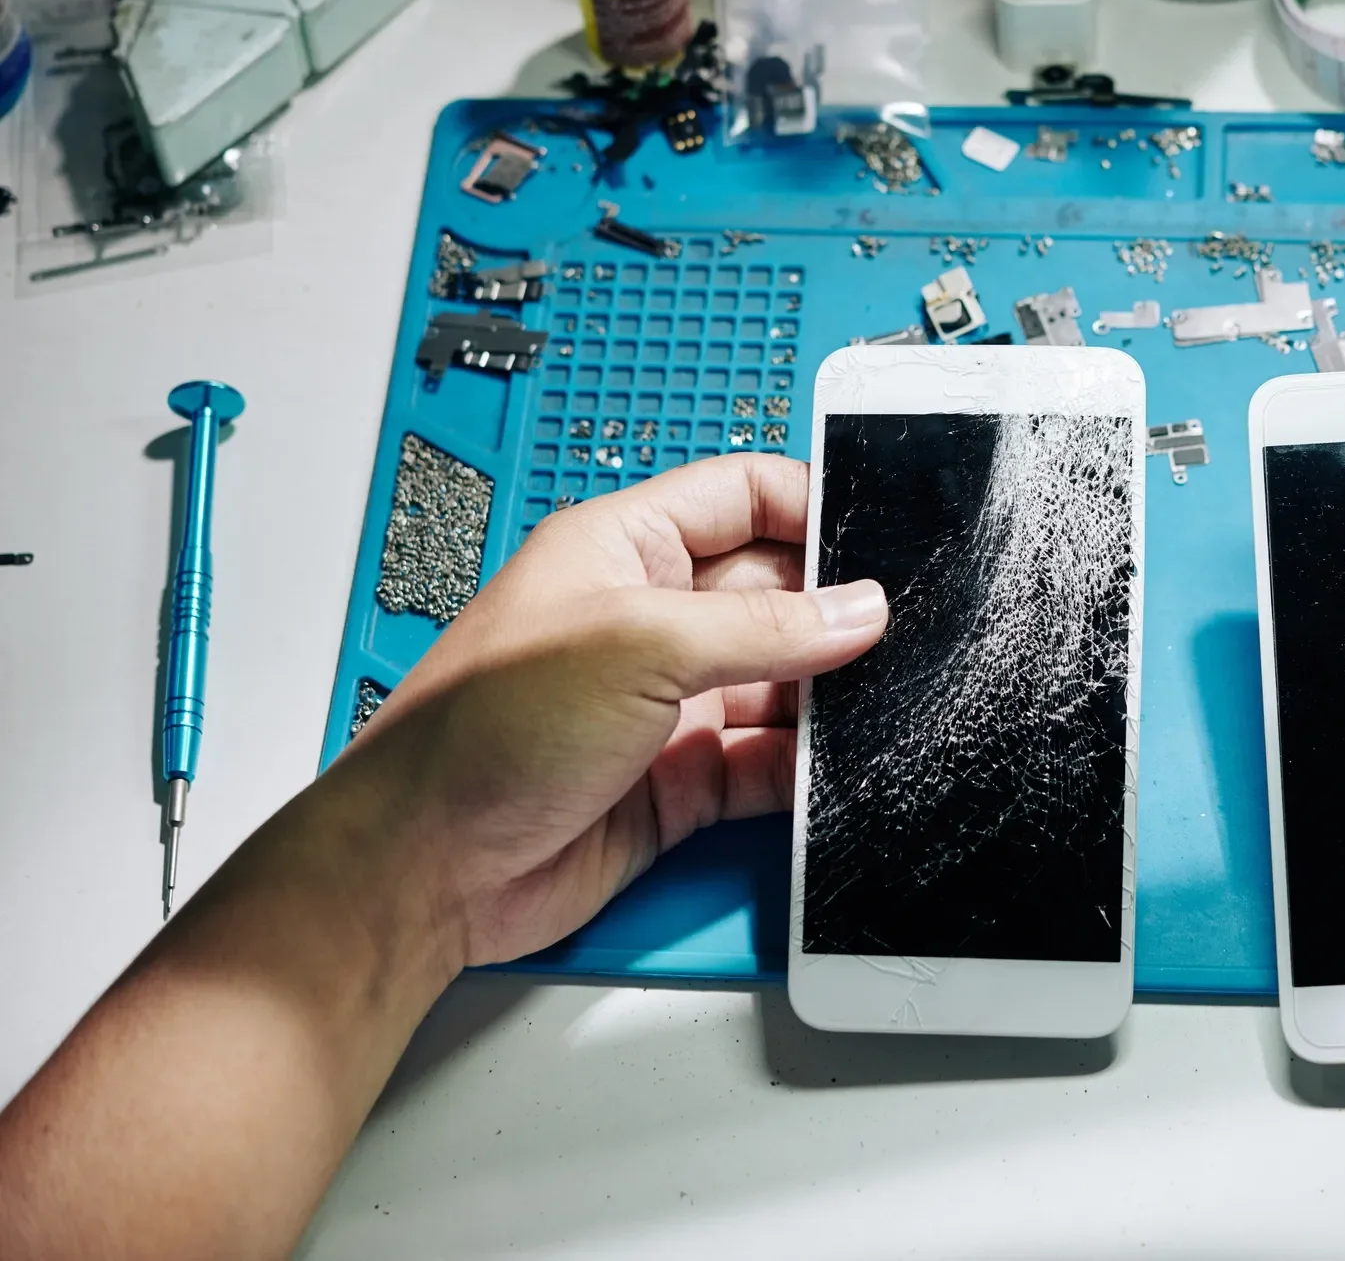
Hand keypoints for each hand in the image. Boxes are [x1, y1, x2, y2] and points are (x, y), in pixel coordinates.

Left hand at [339, 453, 886, 971]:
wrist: (428, 868)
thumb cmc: (479, 732)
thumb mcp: (637, 644)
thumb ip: (763, 626)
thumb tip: (857, 609)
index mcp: (625, 549)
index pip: (743, 496)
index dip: (811, 507)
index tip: (880, 536)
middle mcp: (652, 620)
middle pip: (777, 592)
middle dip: (836, 609)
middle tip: (896, 628)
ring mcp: (671, 702)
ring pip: (783, 682)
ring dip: (829, 694)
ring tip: (882, 698)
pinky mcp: (684, 781)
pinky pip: (770, 761)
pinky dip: (809, 766)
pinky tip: (840, 765)